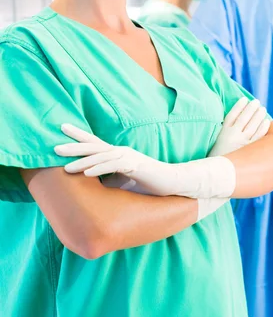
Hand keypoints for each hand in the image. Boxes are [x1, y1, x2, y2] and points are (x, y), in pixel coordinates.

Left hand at [55, 124, 235, 198]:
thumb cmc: (148, 183)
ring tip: (65, 167)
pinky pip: (114, 166)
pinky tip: (87, 173)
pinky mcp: (135, 165)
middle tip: (55, 147)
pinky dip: (100, 168)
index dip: (78, 136)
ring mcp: (128, 157)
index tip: (62, 129)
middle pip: (93, 146)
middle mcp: (121, 152)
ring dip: (82, 161)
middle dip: (74, 146)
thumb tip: (92, 187)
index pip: (94, 143)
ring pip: (101, 156)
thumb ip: (109, 180)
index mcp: (117, 155)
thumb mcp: (123, 181)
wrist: (172, 183)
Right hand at [209, 97, 270, 156]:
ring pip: (252, 126)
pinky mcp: (249, 151)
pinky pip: (258, 137)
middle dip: (251, 108)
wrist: (220, 174)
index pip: (232, 115)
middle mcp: (232, 136)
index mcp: (223, 132)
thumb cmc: (220, 156)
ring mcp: (241, 143)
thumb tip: (236, 119)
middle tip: (257, 102)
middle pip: (243, 118)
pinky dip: (263, 128)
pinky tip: (266, 122)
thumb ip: (226, 130)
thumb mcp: (218, 141)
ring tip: (262, 109)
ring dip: (258, 116)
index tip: (244, 99)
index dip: (238, 106)